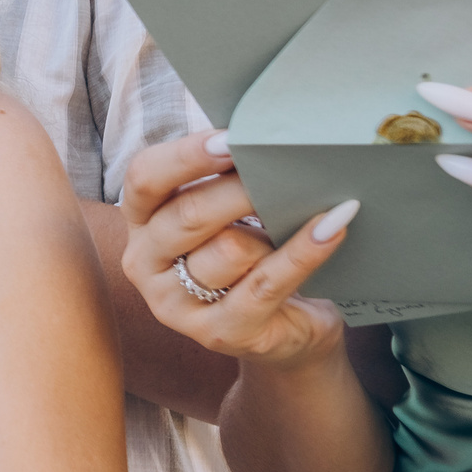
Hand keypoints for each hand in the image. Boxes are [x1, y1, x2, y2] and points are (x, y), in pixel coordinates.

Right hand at [119, 130, 358, 372]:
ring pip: (229, 250)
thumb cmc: (252, 257)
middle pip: (188, 214)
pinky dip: (303, 251)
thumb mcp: (226, 215)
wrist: (282, 331)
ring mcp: (177, 306)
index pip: (145, 178)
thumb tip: (261, 140)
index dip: (186, 155)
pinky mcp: (219, 333)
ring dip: (271, 230)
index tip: (232, 139)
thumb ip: (224, 180)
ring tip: (301, 215)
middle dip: (239, 188)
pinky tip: (331, 227)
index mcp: (139, 223)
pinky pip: (266, 284)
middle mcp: (144, 264)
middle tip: (282, 168)